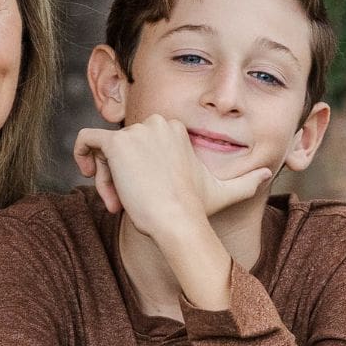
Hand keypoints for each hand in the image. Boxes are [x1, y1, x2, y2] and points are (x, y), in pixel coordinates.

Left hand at [74, 116, 271, 233]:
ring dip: (105, 176)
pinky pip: (87, 138)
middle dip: (120, 175)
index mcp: (175, 130)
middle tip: (124, 203)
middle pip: (123, 145)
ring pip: (106, 149)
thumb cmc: (198, 211)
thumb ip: (245, 181)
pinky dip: (81, 153)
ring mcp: (138, 132)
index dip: (137, 171)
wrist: (178, 222)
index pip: (141, 142)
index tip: (142, 198)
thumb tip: (265, 174)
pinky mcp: (118, 144)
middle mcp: (157, 124)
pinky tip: (85, 171)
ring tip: (116, 202)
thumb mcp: (224, 192)